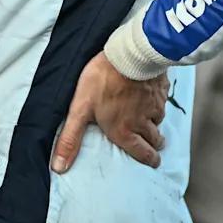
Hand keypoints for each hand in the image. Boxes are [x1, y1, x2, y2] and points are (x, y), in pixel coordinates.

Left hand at [51, 52, 167, 173]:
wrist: (129, 55)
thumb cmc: (103, 81)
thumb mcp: (81, 109)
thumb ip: (71, 138)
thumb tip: (59, 166)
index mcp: (124, 131)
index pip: (144, 154)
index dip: (149, 160)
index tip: (152, 161)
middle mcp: (143, 122)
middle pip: (155, 140)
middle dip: (154, 145)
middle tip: (154, 145)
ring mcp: (155, 106)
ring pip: (159, 120)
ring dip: (155, 123)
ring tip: (149, 120)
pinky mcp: (161, 90)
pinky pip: (163, 101)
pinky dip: (158, 102)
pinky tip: (151, 96)